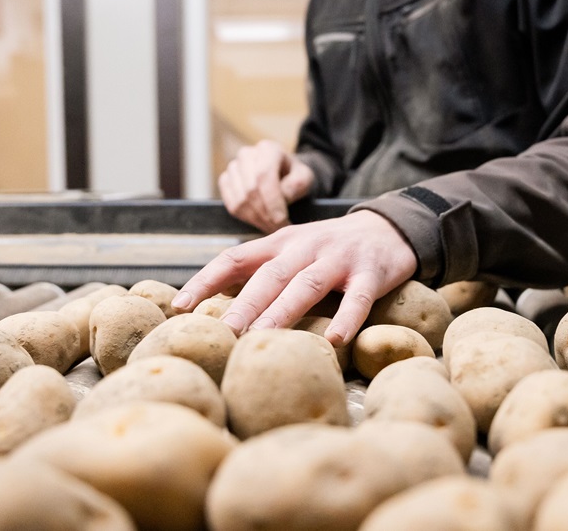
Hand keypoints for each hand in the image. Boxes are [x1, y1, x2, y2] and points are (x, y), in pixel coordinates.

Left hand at [171, 210, 417, 345]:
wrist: (388, 228)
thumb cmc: (330, 249)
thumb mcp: (292, 250)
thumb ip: (260, 272)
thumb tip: (213, 307)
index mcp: (280, 243)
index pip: (235, 258)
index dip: (206, 280)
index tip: (179, 306)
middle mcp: (305, 248)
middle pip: (269, 275)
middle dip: (244, 304)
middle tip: (222, 333)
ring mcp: (338, 259)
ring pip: (307, 285)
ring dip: (283, 311)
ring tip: (263, 337)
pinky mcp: (372, 273)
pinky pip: (358, 299)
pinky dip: (346, 318)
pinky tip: (334, 340)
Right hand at [218, 141, 315, 232]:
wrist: (284, 175)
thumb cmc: (294, 176)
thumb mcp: (305, 177)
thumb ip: (298, 184)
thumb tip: (284, 195)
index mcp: (267, 149)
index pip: (264, 175)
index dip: (272, 201)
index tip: (282, 220)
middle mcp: (246, 155)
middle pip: (250, 190)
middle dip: (266, 214)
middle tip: (279, 228)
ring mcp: (233, 168)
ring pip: (240, 200)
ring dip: (257, 219)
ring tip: (272, 227)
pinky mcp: (226, 182)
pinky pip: (232, 205)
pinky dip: (247, 218)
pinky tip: (261, 221)